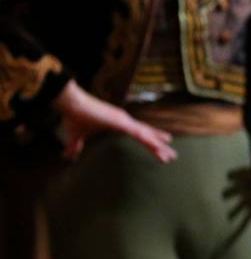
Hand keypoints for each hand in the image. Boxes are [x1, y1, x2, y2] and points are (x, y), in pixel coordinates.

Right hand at [52, 82, 174, 161]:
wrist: (70, 103)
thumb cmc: (74, 116)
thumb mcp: (76, 136)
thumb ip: (75, 146)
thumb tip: (68, 156)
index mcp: (119, 123)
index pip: (139, 134)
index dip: (150, 142)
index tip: (161, 150)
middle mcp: (125, 121)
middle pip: (147, 135)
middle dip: (159, 146)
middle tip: (172, 155)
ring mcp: (124, 120)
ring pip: (146, 135)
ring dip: (158, 146)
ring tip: (171, 155)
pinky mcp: (120, 121)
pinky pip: (138, 133)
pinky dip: (149, 140)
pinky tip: (158, 146)